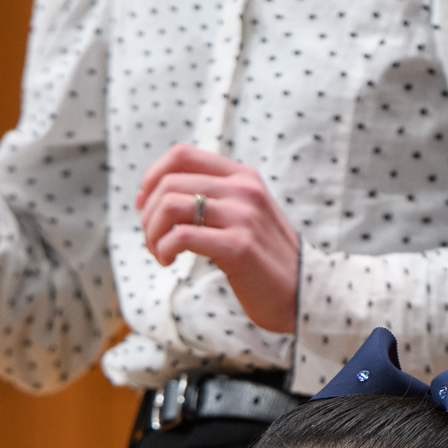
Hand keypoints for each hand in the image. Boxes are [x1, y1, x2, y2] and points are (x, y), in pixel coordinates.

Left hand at [135, 146, 300, 332]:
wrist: (303, 293)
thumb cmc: (263, 259)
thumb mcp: (242, 215)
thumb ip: (210, 199)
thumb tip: (151, 196)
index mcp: (242, 176)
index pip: (182, 154)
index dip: (152, 176)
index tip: (145, 205)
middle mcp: (243, 189)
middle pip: (169, 183)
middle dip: (148, 215)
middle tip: (153, 241)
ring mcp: (243, 216)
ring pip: (170, 206)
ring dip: (152, 233)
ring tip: (160, 253)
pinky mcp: (239, 246)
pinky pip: (182, 236)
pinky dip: (164, 250)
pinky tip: (169, 262)